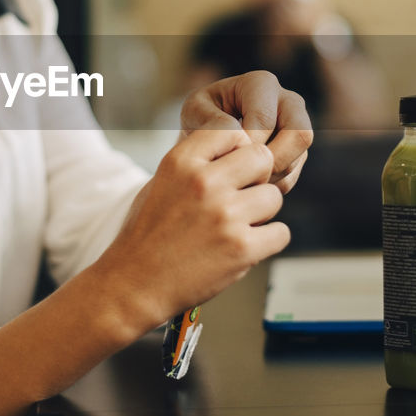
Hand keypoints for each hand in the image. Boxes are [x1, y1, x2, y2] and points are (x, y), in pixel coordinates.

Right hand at [97, 128, 289, 326]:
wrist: (135, 284)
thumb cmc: (147, 234)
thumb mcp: (161, 182)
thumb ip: (195, 161)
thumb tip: (234, 145)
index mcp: (181, 162)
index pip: (232, 131)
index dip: (237, 149)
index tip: (231, 168)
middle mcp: (204, 183)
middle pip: (262, 158)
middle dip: (257, 177)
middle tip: (242, 196)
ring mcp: (225, 216)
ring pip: (274, 197)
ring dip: (262, 212)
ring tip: (237, 226)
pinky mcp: (241, 249)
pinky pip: (281, 233)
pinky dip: (268, 241)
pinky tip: (245, 246)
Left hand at [180, 71, 313, 192]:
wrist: (206, 132)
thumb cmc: (200, 117)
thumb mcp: (194, 112)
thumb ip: (214, 122)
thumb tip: (242, 138)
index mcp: (261, 84)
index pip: (264, 119)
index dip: (245, 145)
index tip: (224, 158)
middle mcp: (288, 100)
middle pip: (300, 134)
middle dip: (271, 161)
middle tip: (243, 175)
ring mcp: (297, 127)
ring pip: (298, 158)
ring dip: (269, 176)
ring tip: (239, 181)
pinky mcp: (297, 151)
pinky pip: (292, 175)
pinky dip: (270, 186)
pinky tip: (246, 185)